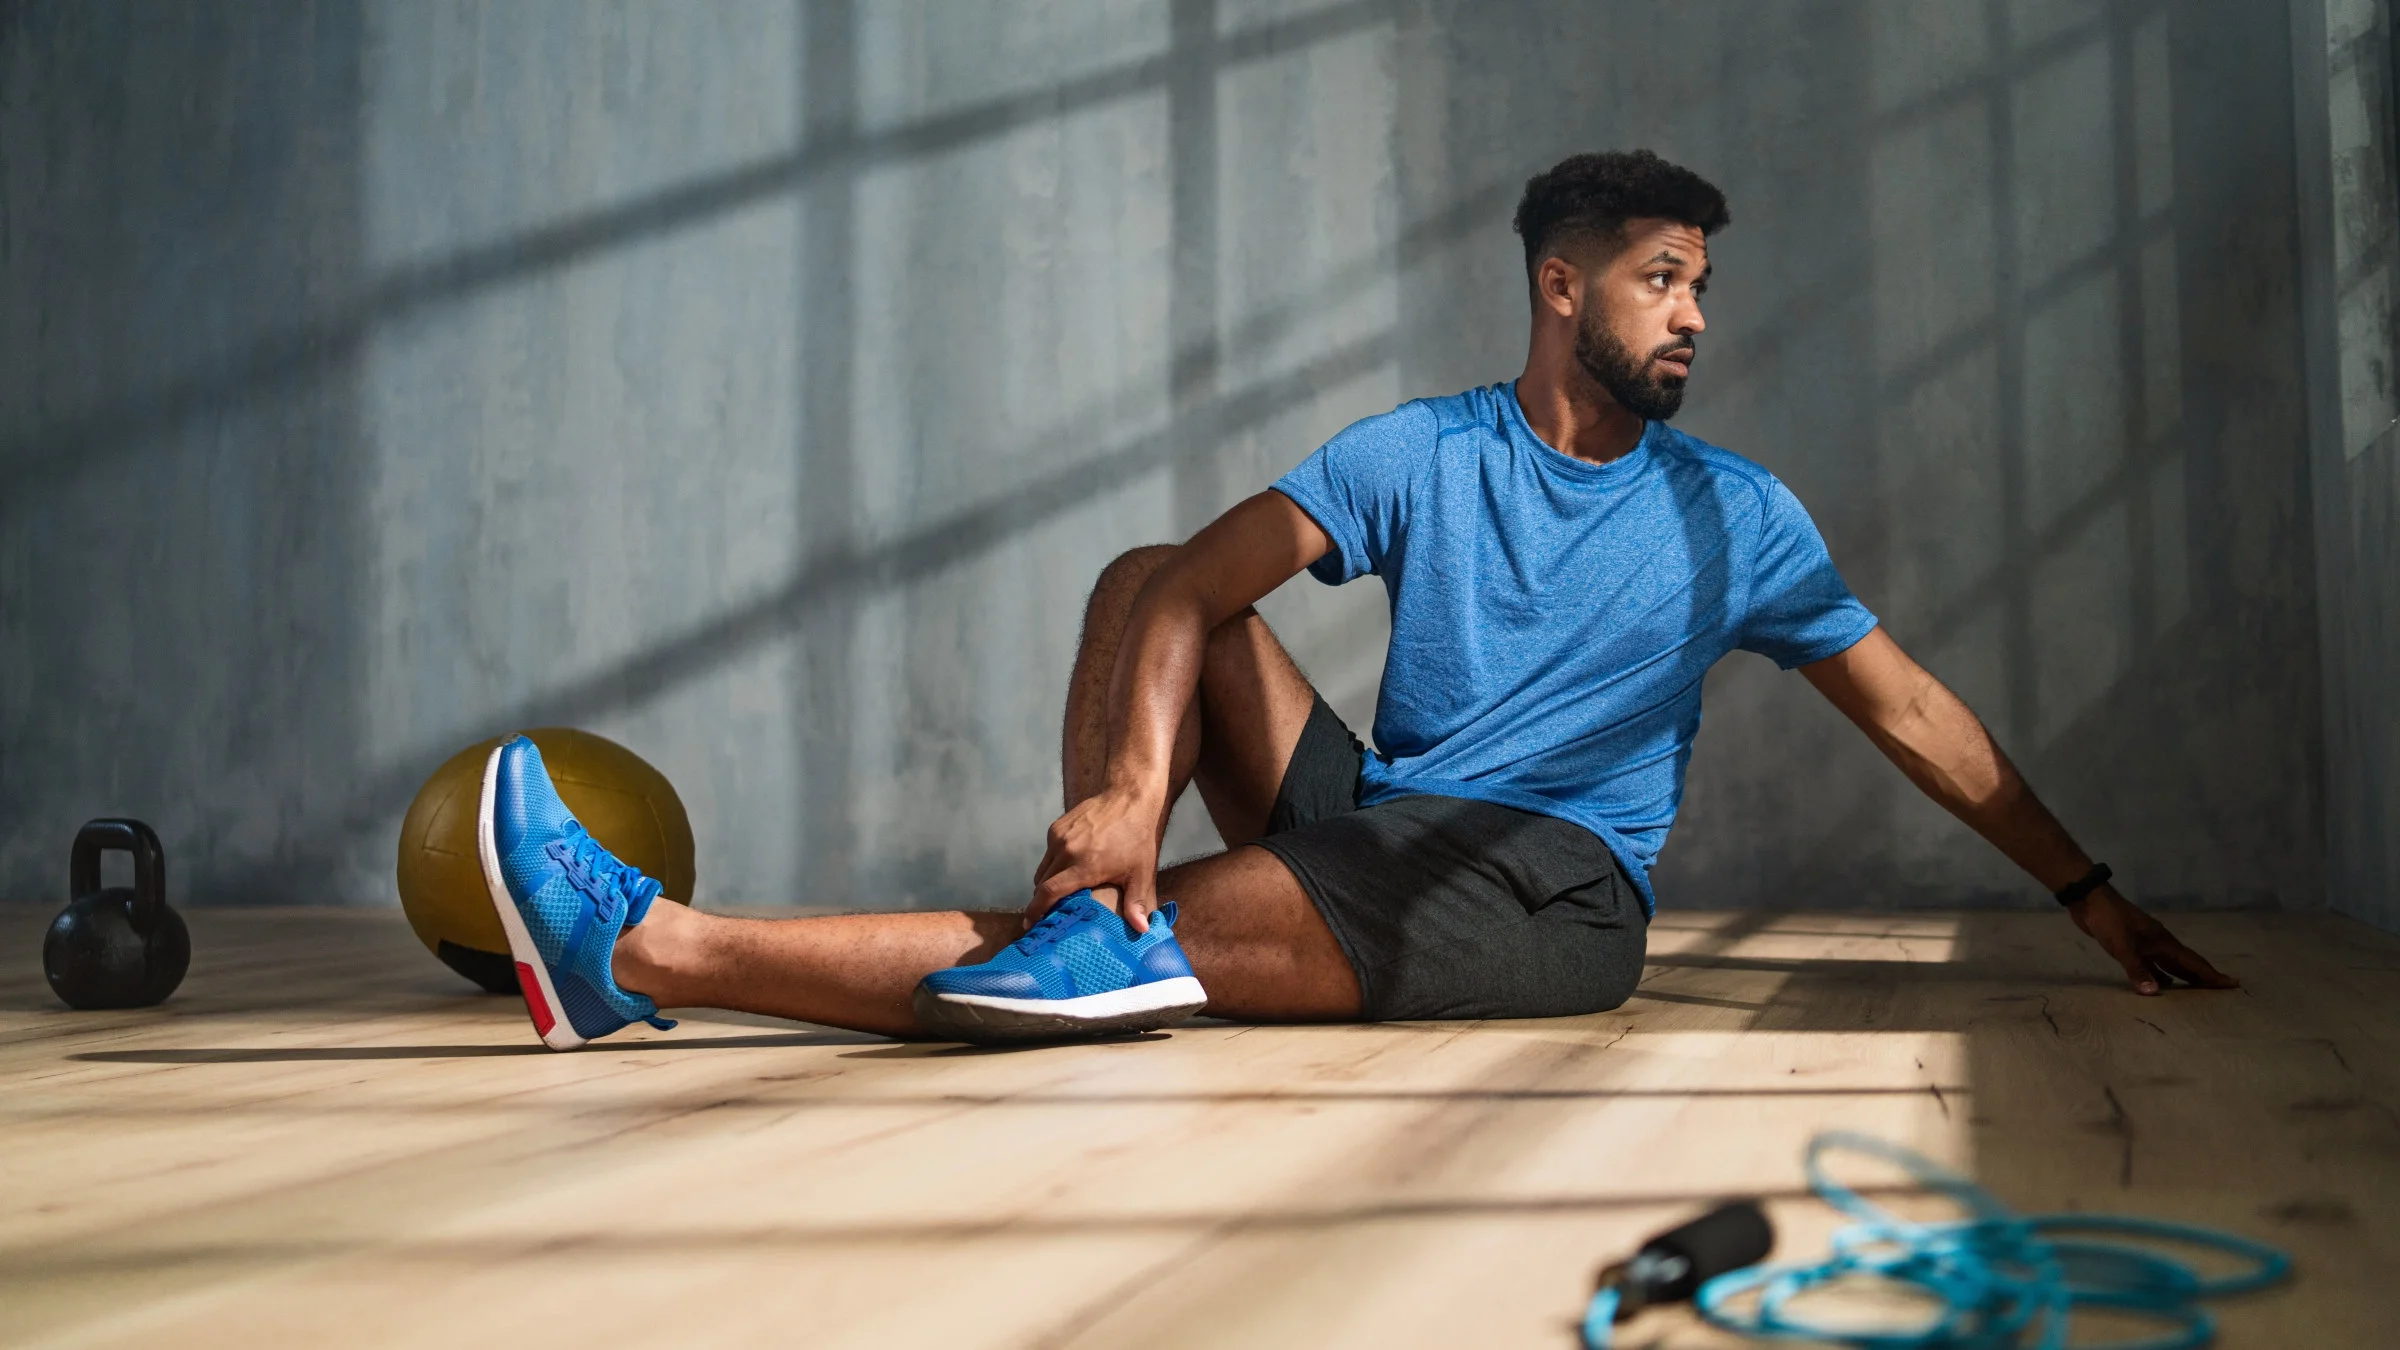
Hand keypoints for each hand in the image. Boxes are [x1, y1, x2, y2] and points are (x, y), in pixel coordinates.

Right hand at [1030, 788, 1164, 931]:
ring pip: (1042, 868)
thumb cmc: (1137, 838)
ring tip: (1057, 895)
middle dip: (1041, 901)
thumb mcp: (1140, 873)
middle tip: (1047, 915)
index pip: (1049, 892)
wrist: (1129, 798)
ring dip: (1046, 883)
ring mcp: (1059, 837)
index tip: (1029, 924)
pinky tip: (1066, 869)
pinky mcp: (1056, 827)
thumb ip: (1137, 902)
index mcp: (1083, 866)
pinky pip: (1048, 853)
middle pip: (1042, 883)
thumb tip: (1142, 930)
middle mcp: (1066, 851)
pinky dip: (1052, 864)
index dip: (1036, 910)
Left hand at [2067, 887, 2237, 994]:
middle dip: (2202, 977)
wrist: (2090, 901)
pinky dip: (2159, 974)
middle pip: (2186, 963)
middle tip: (2220, 990)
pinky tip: (2160, 983)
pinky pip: (2152, 963)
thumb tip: (2155, 993)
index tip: (2231, 983)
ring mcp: (2145, 943)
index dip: (2211, 975)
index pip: (2193, 962)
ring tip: (2194, 992)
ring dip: (2181, 977)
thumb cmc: (2110, 921)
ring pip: (2169, 963)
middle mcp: (2159, 942)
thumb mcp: (2124, 947)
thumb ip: (2137, 970)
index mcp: (2163, 942)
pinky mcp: (2131, 944)